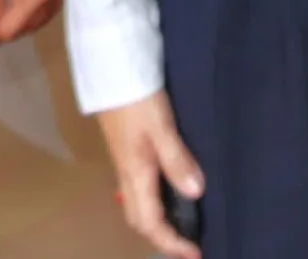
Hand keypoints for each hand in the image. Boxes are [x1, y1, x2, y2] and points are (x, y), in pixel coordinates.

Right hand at [94, 91, 203, 258]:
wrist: (111, 68)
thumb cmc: (137, 99)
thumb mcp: (160, 127)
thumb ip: (177, 160)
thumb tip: (195, 193)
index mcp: (136, 172)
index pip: (150, 222)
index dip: (171, 243)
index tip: (195, 254)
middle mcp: (128, 173)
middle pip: (140, 218)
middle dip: (162, 238)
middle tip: (189, 245)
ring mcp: (126, 161)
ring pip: (139, 204)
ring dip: (159, 221)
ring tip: (185, 224)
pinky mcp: (129, 149)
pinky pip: (142, 188)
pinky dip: (158, 201)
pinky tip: (173, 191)